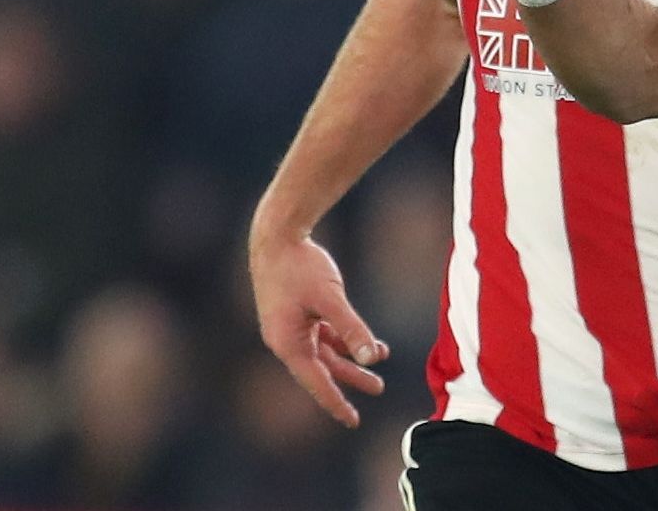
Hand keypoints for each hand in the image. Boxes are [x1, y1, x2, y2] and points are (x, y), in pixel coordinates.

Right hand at [251, 234, 388, 427]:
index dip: (336, 401)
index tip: (352, 420)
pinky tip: (368, 343)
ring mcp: (292, 327)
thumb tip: (372, 358)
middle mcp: (286, 340)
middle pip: (323, 369)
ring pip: (326, 352)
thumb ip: (353, 329)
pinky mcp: (299, 314)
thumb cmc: (300, 267)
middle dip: (351, 379)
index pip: (316, 381)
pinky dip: (345, 340)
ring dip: (352, 358)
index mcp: (288, 343)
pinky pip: (324, 336)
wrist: (277, 237)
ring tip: (380, 366)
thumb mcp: (331, 299)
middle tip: (378, 390)